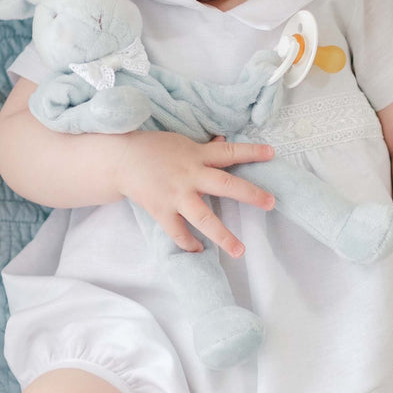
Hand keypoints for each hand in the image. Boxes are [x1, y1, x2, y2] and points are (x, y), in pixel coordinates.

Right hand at [115, 130, 274, 256]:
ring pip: (204, 217)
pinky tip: (200, 250)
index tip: (272, 153)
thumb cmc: (152, 148)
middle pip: (225, 185)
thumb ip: (204, 148)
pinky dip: (188, 243)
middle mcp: (190, 175)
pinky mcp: (161, 211)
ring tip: (240, 250)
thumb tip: (223, 143)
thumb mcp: (181, 142)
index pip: (229, 152)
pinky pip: (178, 232)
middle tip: (271, 203)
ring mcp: (176, 195)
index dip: (251, 152)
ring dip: (223, 235)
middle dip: (250, 194)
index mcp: (197, 155)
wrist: (120, 160)